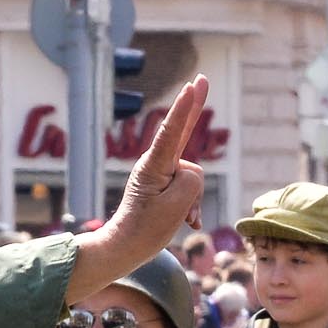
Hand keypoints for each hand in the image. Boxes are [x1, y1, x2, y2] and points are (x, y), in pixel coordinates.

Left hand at [68, 77, 208, 302]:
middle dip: (192, 108)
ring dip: (192, 199)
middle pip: (180, 134)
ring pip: (191, 177)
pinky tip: (187, 222)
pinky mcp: (162, 186)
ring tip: (180, 219)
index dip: (185, 107)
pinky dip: (190, 205)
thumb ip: (192, 181)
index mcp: (154, 165)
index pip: (173, 131)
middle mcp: (155, 164)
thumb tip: (190, 173)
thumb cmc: (147, 229)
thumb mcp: (177, 206)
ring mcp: (159, 174)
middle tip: (201, 79)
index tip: (193, 85)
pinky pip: (187, 189)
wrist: (126, 248)